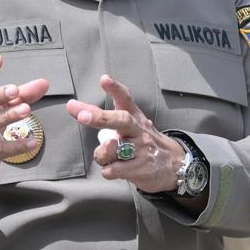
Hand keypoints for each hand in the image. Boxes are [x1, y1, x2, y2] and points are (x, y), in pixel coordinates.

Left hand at [66, 75, 184, 194]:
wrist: (174, 163)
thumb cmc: (143, 140)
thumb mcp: (130, 124)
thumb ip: (103, 117)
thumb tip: (76, 108)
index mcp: (134, 116)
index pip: (125, 98)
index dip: (115, 88)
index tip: (104, 79)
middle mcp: (138, 129)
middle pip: (120, 120)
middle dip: (99, 118)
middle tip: (82, 115)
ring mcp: (141, 149)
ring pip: (110, 149)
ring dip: (101, 155)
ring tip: (109, 157)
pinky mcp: (141, 168)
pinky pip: (113, 169)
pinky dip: (108, 170)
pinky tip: (116, 168)